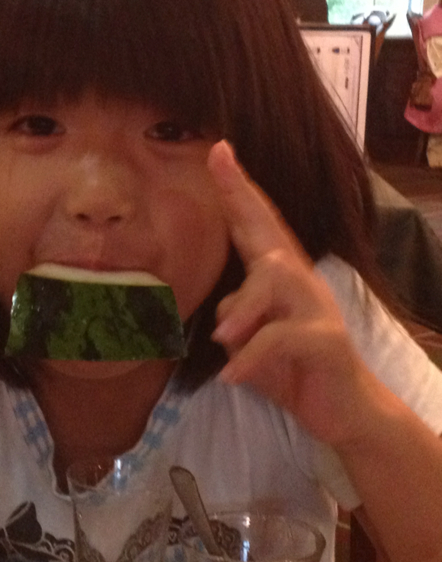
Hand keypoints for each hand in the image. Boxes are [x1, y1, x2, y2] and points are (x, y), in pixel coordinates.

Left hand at [208, 141, 379, 448]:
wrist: (344, 411)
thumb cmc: (291, 369)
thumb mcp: (250, 343)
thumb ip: (233, 320)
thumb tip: (219, 319)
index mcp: (279, 278)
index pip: (256, 226)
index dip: (238, 190)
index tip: (217, 150)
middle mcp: (300, 282)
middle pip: (270, 232)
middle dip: (241, 196)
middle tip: (217, 161)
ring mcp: (317, 308)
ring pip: (275, 281)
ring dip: (242, 309)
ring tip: (221, 339)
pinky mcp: (326, 341)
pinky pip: (281, 338)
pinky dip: (251, 358)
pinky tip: (232, 377)